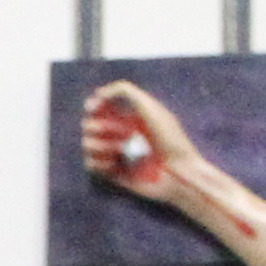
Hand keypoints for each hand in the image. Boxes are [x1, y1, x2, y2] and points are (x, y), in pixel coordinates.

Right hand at [80, 77, 194, 192]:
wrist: (178, 173)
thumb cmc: (170, 139)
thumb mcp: (150, 107)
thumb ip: (124, 91)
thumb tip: (96, 94)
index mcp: (129, 117)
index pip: (100, 107)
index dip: (93, 105)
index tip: (93, 108)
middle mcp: (120, 135)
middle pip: (89, 125)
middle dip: (101, 127)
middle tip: (124, 134)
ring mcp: (115, 155)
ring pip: (87, 144)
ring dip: (101, 144)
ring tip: (120, 150)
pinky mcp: (113, 174)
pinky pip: (90, 165)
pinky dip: (98, 162)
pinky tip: (113, 163)